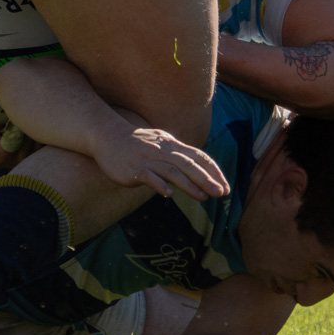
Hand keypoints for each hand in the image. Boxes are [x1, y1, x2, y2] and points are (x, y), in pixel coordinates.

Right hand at [93, 126, 228, 199]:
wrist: (107, 136)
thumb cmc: (136, 143)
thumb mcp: (161, 143)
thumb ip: (178, 155)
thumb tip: (196, 167)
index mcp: (172, 146)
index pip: (199, 157)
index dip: (214, 171)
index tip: (226, 186)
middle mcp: (163, 151)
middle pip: (189, 164)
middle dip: (207, 179)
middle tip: (222, 193)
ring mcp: (148, 159)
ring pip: (172, 171)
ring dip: (189, 185)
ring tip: (204, 198)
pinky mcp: (134, 169)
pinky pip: (149, 177)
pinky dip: (159, 184)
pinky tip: (169, 194)